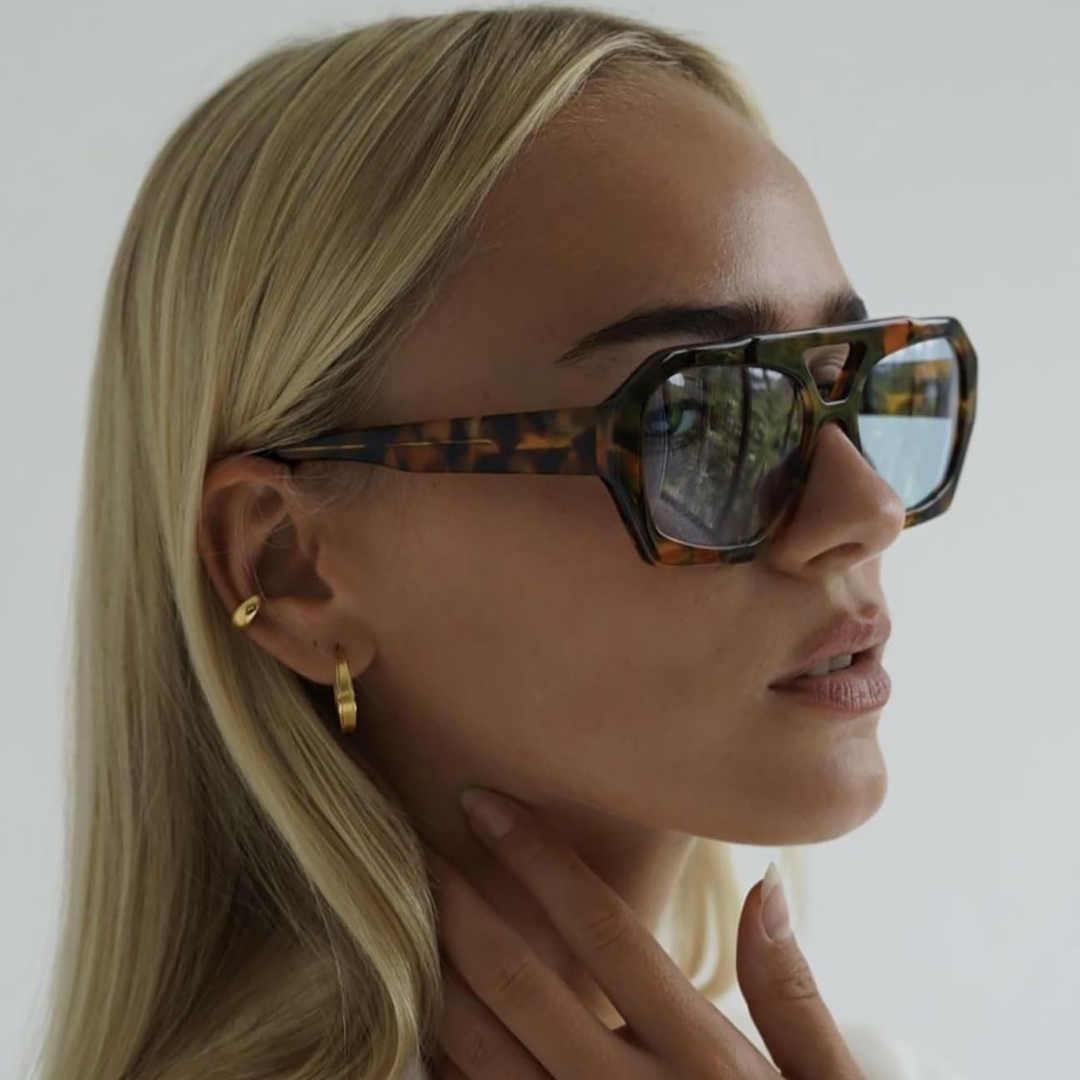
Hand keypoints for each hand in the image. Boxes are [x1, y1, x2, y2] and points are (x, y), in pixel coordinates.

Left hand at [423, 789, 867, 1079]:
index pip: (602, 928)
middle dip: (459, 903)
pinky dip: (442, 1060)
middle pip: (521, 981)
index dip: (535, 857)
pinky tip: (422, 1012)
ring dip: (436, 976)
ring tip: (404, 912)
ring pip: (482, 1049)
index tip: (484, 803)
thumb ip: (793, 992)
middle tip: (414, 842)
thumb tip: (766, 886)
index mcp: (701, 1056)